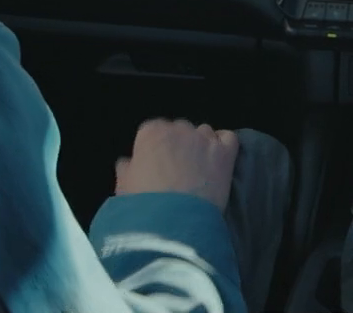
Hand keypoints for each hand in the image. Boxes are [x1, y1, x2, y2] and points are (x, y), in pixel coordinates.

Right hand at [114, 118, 237, 208]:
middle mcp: (179, 129)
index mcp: (151, 133)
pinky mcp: (225, 152)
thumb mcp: (124, 187)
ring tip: (198, 169)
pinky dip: (223, 145)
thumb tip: (126, 162)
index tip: (154, 164)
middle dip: (178, 145)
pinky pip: (228, 138)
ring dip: (200, 145)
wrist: (173, 223)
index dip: (154, 148)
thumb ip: (125, 169)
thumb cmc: (143, 205)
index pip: (152, 130)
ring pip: (203, 132)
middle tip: (176, 170)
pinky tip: (218, 158)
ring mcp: (204, 138)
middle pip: (179, 129)